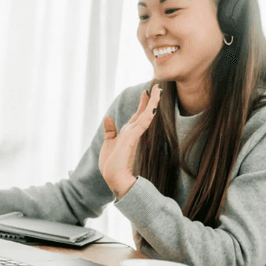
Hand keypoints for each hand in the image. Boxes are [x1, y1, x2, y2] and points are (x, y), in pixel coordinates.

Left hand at [98, 85, 161, 199]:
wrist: (114, 178)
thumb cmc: (112, 164)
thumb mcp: (109, 143)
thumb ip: (110, 130)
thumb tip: (107, 117)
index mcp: (128, 133)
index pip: (137, 116)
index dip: (142, 104)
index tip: (146, 93)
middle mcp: (133, 133)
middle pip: (144, 113)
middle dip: (151, 100)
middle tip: (156, 87)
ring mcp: (134, 135)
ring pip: (146, 115)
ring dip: (152, 103)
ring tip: (158, 90)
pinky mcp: (132, 138)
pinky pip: (142, 123)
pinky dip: (147, 113)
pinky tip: (152, 106)